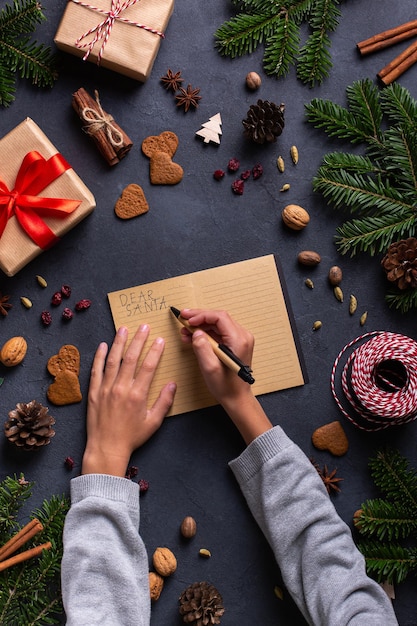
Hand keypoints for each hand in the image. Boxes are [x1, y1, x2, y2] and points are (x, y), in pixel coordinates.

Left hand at [82, 324, 176, 476]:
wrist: (107, 448)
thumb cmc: (132, 437)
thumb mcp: (153, 422)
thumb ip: (164, 402)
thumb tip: (173, 384)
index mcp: (137, 395)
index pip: (149, 366)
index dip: (155, 351)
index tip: (160, 339)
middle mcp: (121, 388)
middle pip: (130, 358)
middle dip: (138, 340)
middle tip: (144, 326)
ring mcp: (105, 389)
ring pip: (113, 360)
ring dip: (119, 343)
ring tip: (123, 329)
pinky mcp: (93, 393)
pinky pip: (96, 370)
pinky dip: (99, 357)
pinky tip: (103, 346)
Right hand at [179, 309, 271, 443]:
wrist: (236, 397)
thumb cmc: (225, 386)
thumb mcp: (209, 368)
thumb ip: (202, 347)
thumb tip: (196, 332)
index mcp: (239, 340)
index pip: (220, 317)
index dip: (201, 315)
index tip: (187, 319)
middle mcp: (242, 336)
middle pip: (219, 318)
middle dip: (199, 317)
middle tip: (183, 319)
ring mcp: (240, 339)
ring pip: (217, 324)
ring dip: (200, 325)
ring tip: (185, 331)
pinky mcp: (235, 344)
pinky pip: (219, 332)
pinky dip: (205, 332)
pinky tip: (193, 337)